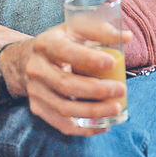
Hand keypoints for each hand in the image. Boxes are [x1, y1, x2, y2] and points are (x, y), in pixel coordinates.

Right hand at [7, 23, 131, 135]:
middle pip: (65, 84)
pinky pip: (61, 124)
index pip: (65, 51)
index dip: (89, 58)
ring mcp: (35, 91)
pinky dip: (84, 128)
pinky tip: (103, 124)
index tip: (112, 62)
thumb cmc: (61, 41)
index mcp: (45, 43)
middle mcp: (36, 68)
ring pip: (63, 108)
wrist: (28, 59)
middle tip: (121, 89)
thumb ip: (99, 30)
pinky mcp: (38, 108)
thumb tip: (127, 36)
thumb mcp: (74, 28)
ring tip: (116, 108)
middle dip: (96, 90)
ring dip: (93, 112)